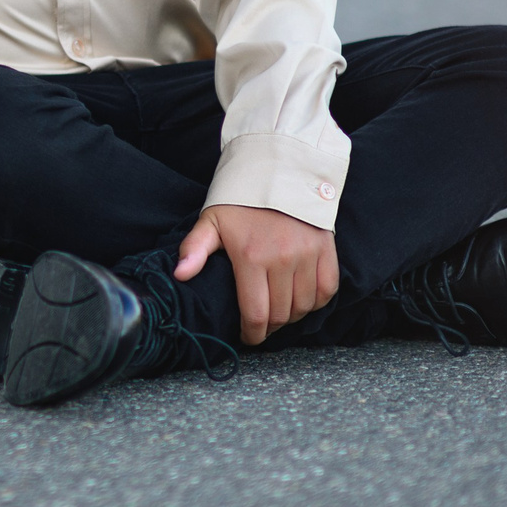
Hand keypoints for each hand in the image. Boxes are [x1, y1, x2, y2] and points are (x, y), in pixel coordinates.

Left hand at [174, 204, 337, 345]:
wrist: (278, 170)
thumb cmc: (240, 200)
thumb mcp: (211, 221)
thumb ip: (194, 249)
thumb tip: (179, 275)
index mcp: (251, 257)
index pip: (256, 314)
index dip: (252, 334)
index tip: (248, 336)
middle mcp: (283, 259)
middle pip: (281, 315)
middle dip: (269, 327)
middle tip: (261, 325)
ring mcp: (308, 255)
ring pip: (304, 306)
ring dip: (292, 316)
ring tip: (279, 312)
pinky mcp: (326, 249)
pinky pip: (327, 290)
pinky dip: (316, 301)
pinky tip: (301, 299)